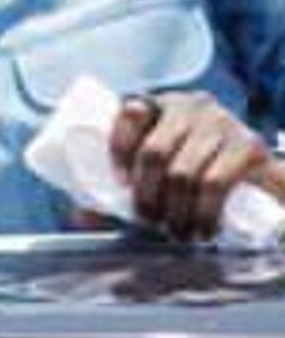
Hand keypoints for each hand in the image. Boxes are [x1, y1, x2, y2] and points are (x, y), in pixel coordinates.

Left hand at [109, 90, 284, 240]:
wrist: (258, 181)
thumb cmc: (197, 174)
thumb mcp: (160, 174)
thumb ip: (120, 191)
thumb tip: (79, 217)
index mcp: (161, 106)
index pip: (130, 111)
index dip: (119, 148)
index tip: (121, 184)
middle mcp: (192, 106)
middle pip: (153, 151)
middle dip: (146, 194)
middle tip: (149, 221)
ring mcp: (223, 122)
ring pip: (183, 172)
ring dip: (175, 212)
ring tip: (176, 232)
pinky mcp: (249, 145)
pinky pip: (215, 182)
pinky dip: (203, 213)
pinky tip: (203, 229)